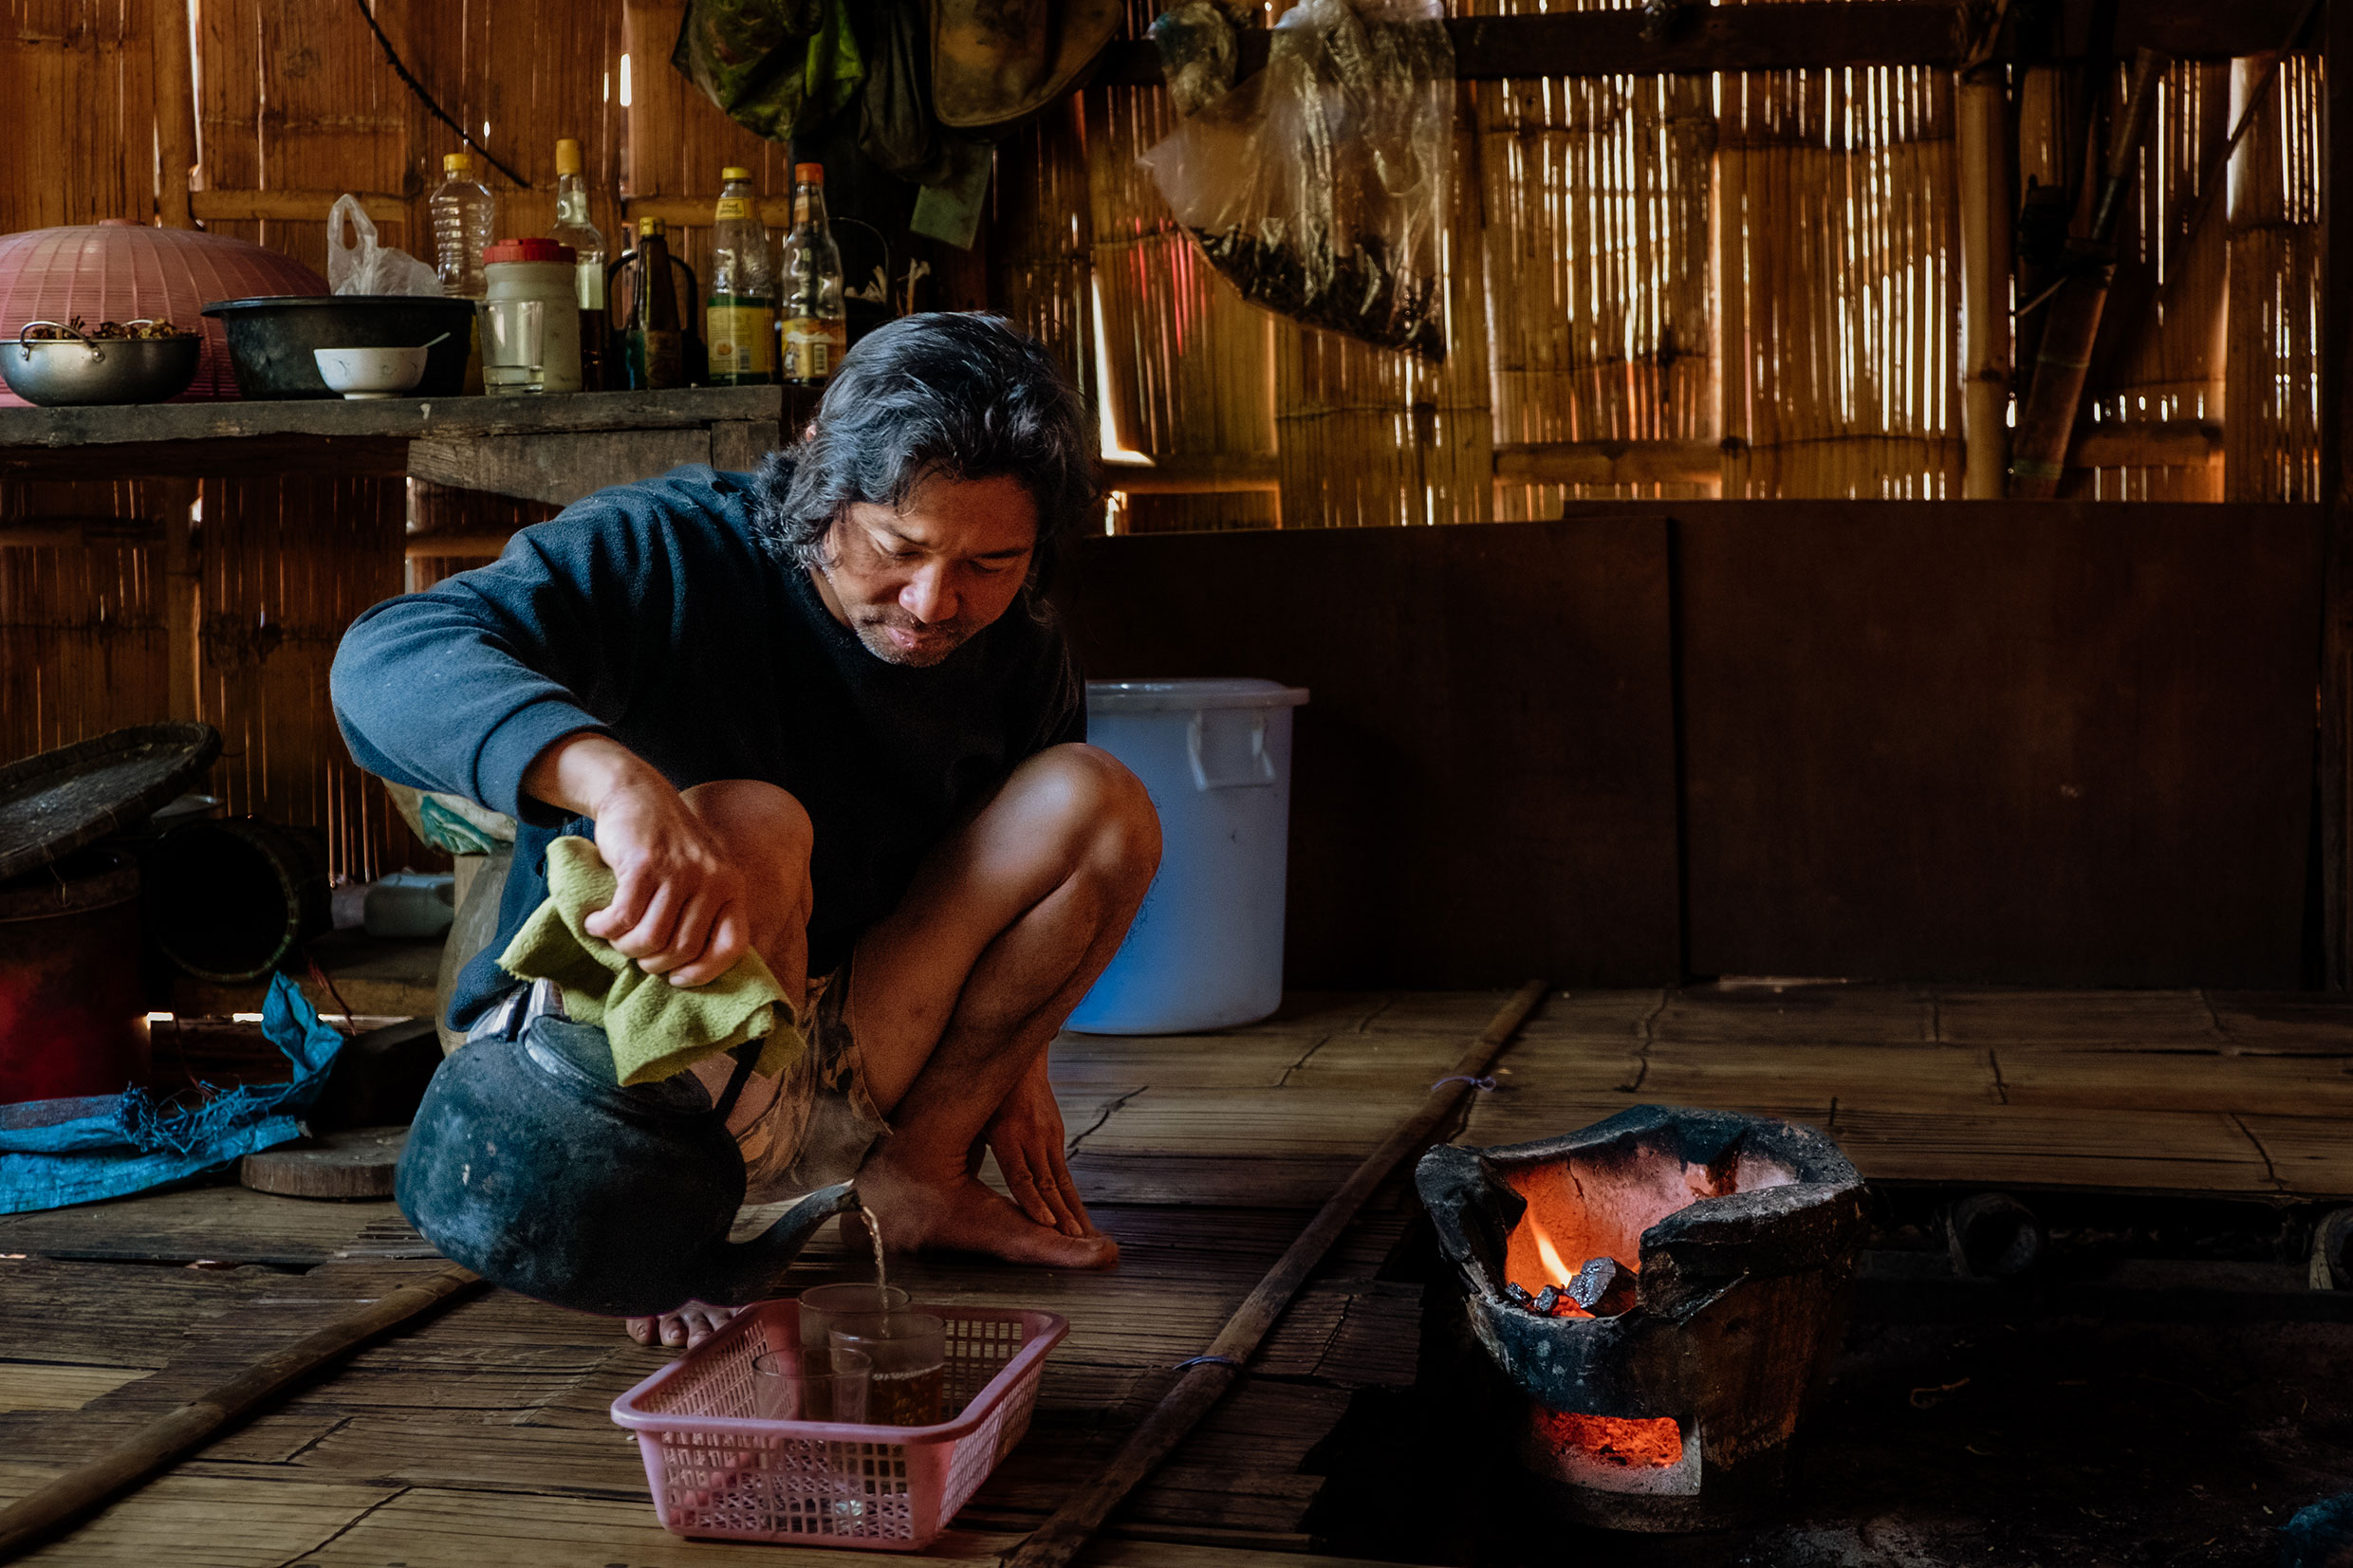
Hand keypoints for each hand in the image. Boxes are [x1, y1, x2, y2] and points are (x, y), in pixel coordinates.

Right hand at [525, 734, 749, 986]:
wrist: (636, 793)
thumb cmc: (666, 845)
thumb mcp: (701, 873)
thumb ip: (703, 911)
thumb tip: (688, 970)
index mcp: (731, 886)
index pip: (731, 946)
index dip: (703, 972)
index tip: (677, 979)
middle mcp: (712, 879)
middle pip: (682, 949)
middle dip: (653, 962)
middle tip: (637, 953)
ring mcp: (679, 871)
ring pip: (651, 938)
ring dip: (626, 946)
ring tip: (616, 936)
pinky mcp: (645, 865)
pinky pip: (623, 918)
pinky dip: (605, 928)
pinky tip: (597, 922)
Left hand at [983, 1053, 1091, 1237]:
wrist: (1021, 1060)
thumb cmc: (989, 1091)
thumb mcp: (974, 1116)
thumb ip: (969, 1145)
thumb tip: (945, 1177)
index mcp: (1007, 1134)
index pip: (1023, 1176)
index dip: (1033, 1202)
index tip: (1046, 1224)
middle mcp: (1032, 1136)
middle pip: (1049, 1182)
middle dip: (1062, 1214)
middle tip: (1075, 1240)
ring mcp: (1048, 1135)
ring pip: (1062, 1179)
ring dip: (1074, 1209)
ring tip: (1085, 1235)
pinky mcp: (1056, 1134)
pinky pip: (1064, 1171)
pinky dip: (1071, 1195)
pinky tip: (1078, 1215)